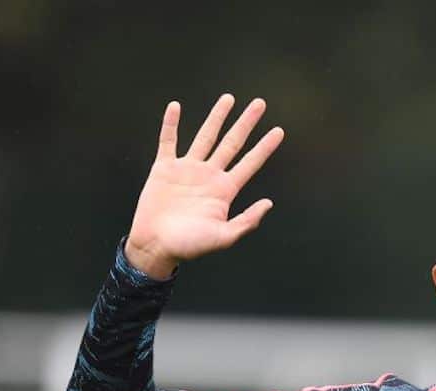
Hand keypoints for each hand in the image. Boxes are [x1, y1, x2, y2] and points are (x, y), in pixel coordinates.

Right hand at [124, 95, 283, 278]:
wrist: (156, 245)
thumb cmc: (189, 246)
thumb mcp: (223, 237)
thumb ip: (246, 220)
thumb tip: (269, 203)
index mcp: (225, 190)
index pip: (250, 163)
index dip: (265, 147)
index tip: (279, 131)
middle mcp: (209, 176)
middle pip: (232, 143)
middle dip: (246, 123)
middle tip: (260, 103)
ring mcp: (187, 169)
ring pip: (205, 136)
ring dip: (217, 117)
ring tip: (229, 98)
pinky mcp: (164, 168)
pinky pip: (168, 141)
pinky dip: (171, 124)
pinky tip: (175, 107)